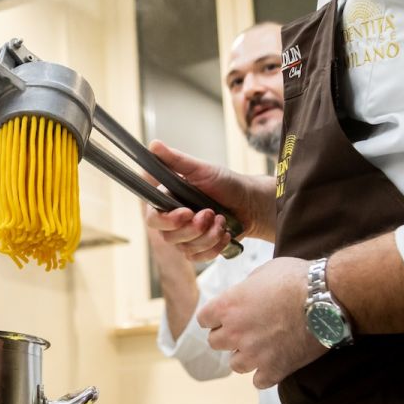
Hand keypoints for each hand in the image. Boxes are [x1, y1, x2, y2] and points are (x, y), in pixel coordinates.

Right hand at [145, 140, 276, 261]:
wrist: (250, 204)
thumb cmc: (226, 183)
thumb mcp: (202, 169)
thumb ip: (176, 160)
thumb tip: (153, 145)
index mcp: (168, 201)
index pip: (153, 218)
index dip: (167, 220)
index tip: (187, 213)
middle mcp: (173, 221)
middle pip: (168, 237)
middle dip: (194, 228)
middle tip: (212, 213)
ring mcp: (185, 238)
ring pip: (185, 248)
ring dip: (208, 236)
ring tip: (223, 220)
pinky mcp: (199, 249)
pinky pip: (198, 258)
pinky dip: (214, 247)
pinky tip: (226, 234)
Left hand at [197, 257, 326, 387]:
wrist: (328, 298)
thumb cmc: (297, 278)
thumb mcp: (264, 272)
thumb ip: (246, 287)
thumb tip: (243, 294)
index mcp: (228, 306)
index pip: (203, 319)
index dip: (214, 317)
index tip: (223, 316)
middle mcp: (236, 332)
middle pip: (215, 343)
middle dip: (227, 336)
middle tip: (243, 330)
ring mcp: (255, 353)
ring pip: (235, 364)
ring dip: (244, 356)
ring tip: (259, 347)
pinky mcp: (275, 369)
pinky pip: (259, 381)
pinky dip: (265, 373)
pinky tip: (274, 362)